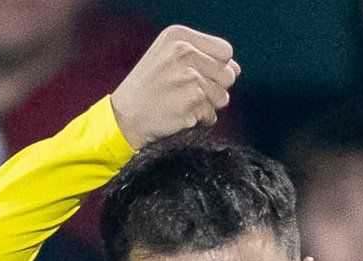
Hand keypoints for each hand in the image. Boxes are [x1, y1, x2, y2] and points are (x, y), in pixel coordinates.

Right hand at [110, 25, 239, 149]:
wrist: (125, 116)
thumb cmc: (150, 88)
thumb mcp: (169, 59)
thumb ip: (204, 58)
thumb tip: (237, 69)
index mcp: (179, 37)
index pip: (225, 51)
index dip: (218, 68)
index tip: (199, 76)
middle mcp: (185, 52)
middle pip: (228, 75)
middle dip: (215, 88)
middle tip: (189, 94)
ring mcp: (189, 77)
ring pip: (223, 97)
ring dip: (208, 106)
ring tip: (184, 104)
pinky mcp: (192, 102)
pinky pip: (212, 116)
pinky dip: (200, 121)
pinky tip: (180, 115)